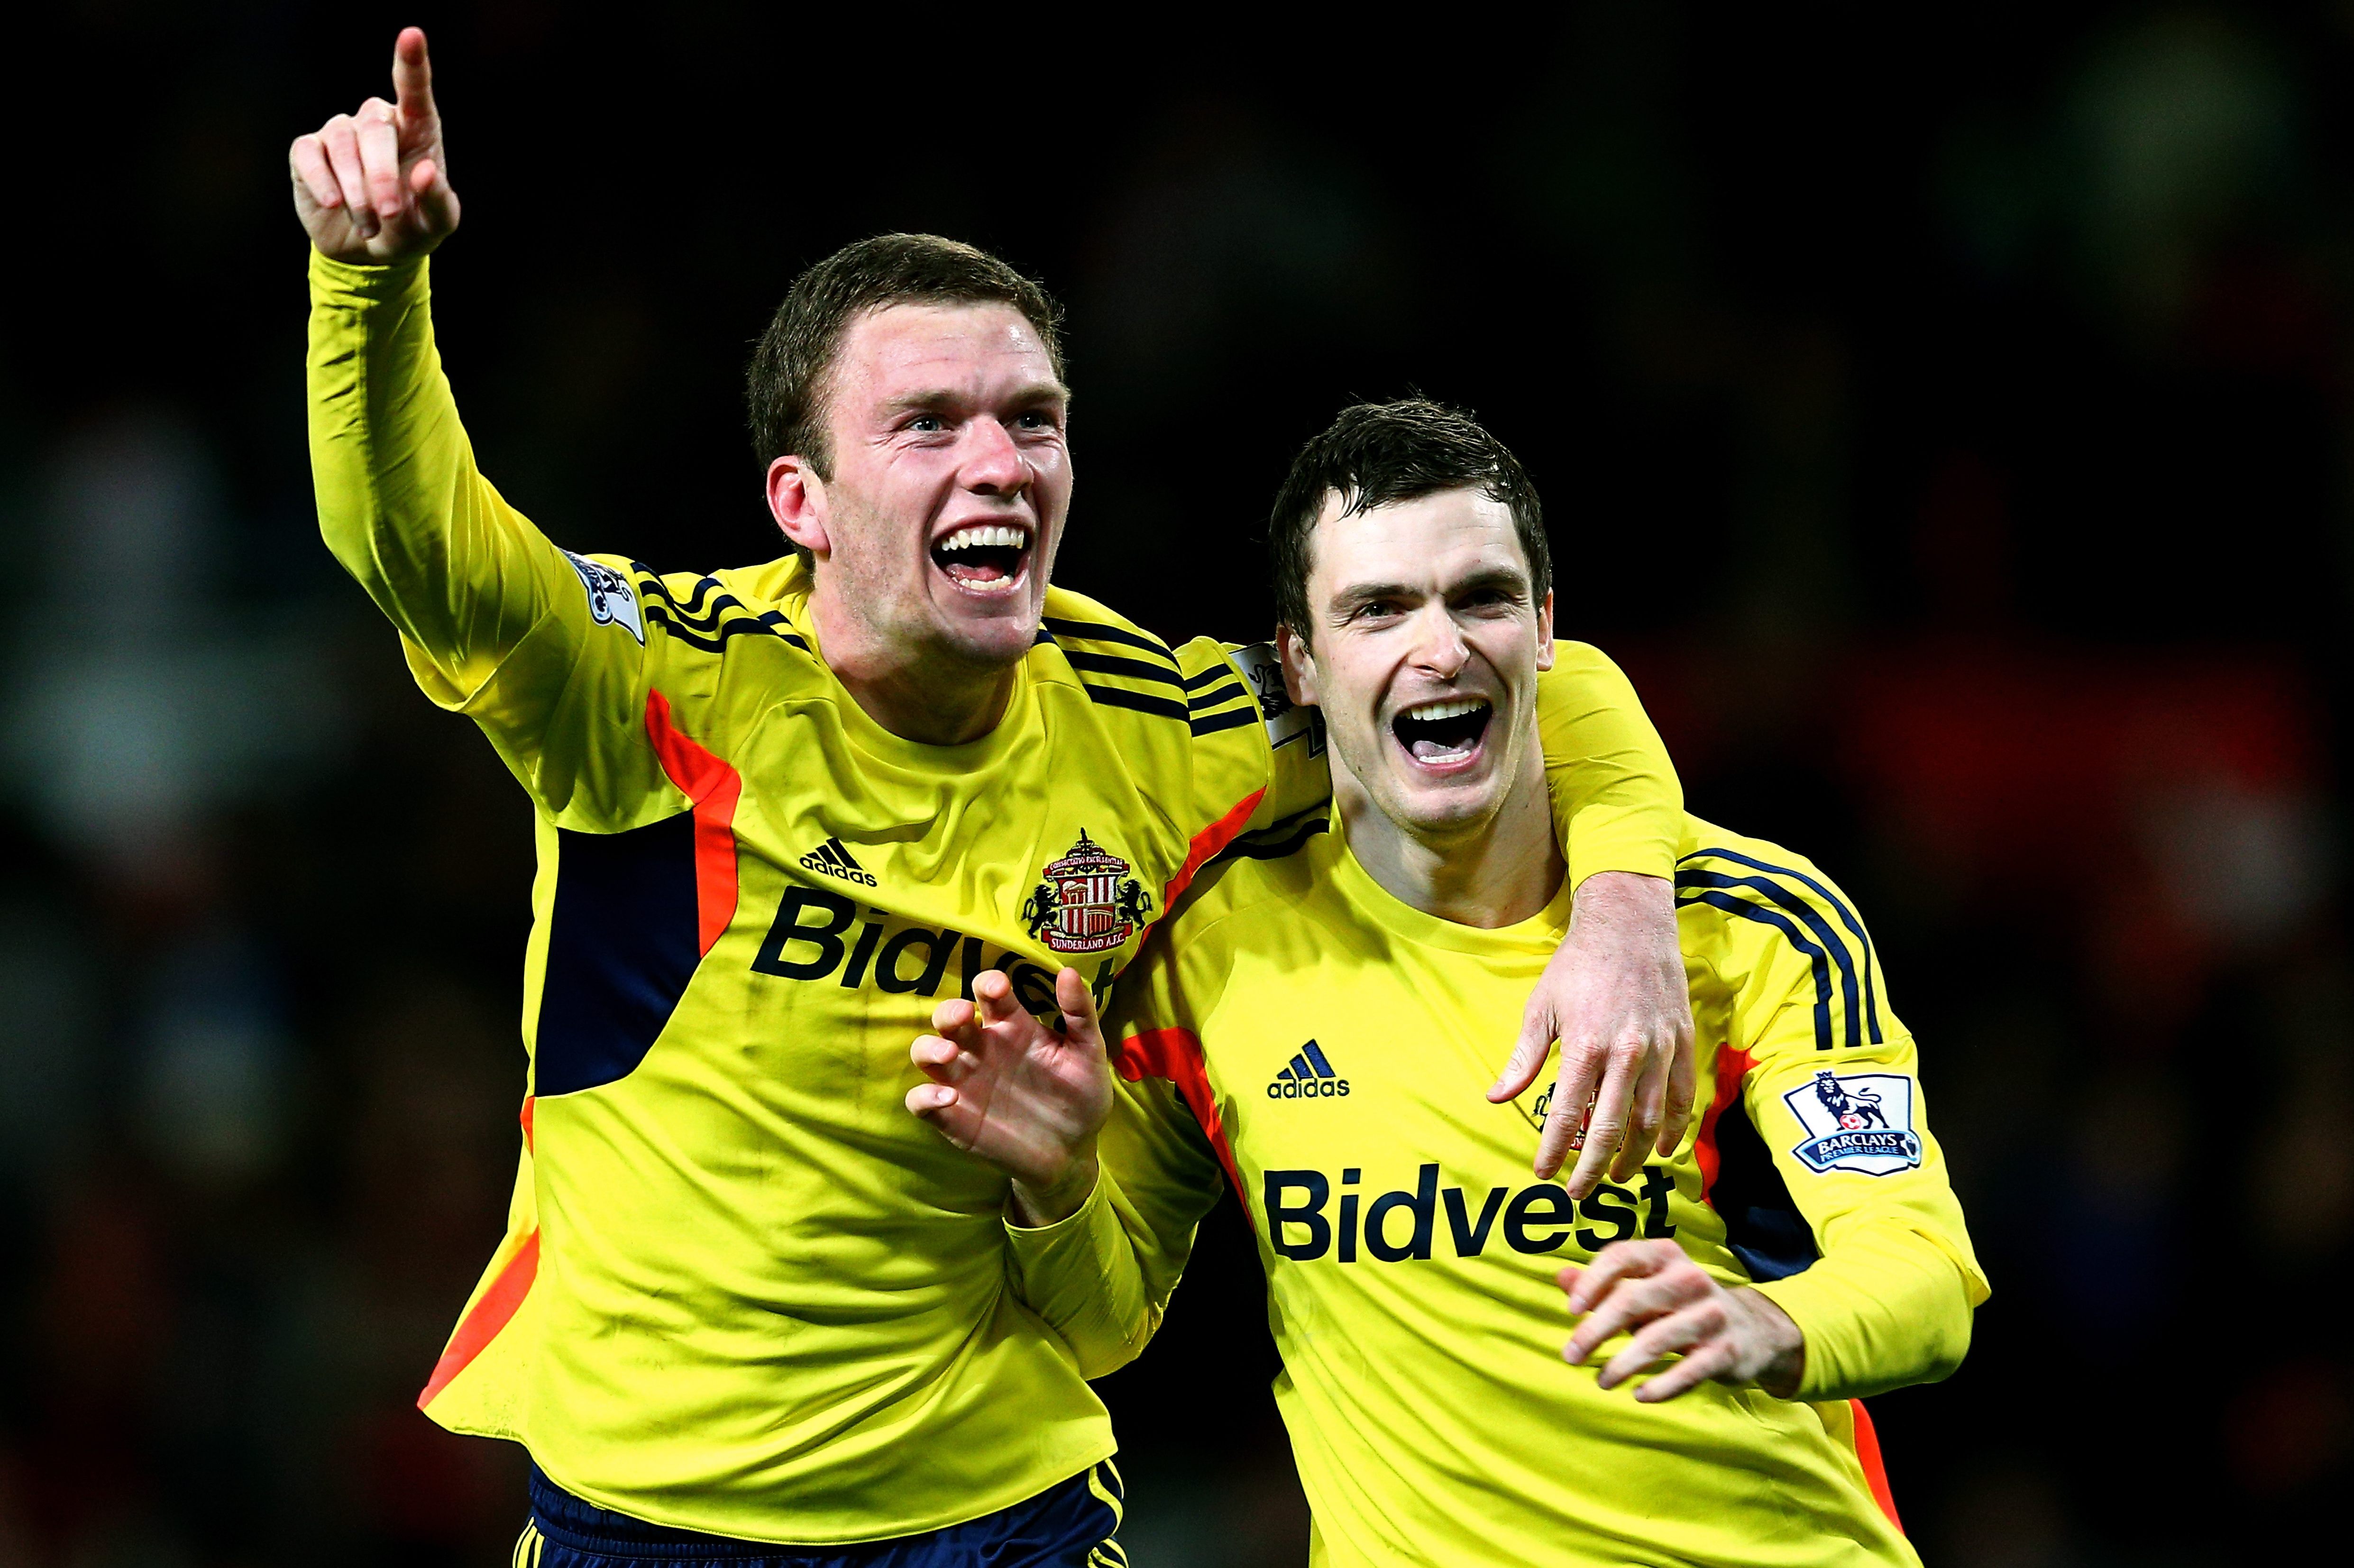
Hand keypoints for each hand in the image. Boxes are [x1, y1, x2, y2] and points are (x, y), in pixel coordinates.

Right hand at [289, 27, 459, 262]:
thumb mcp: (437, 225)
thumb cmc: (411, 227)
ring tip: (369, 224)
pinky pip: (310, 155)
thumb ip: (439, 201)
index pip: (415, 91)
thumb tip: (425, 172)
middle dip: (381, 175)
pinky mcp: (309, 151)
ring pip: (343, 144)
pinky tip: (334, 205)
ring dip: (357, 191)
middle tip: (388, 213)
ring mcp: (340, 133)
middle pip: (375, 128)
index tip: (412, 35)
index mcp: (416, 129)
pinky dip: (323, 182)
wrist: (371, 253)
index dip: (412, 63)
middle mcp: (377, 122)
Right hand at [907, 968, 1111, 1225]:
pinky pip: (920, 1101)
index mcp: (1012, 1026)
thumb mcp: (1089, 1053)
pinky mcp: (952, 1116)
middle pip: (949, 1017)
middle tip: (965, 1016)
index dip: (988, 984)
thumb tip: (1068, 972)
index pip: (989, 993)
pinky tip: (948, 1098)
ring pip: (925, 1052)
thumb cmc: (1080, 1095)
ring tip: (949, 1054)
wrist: (1073, 1151)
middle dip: (949, 1011)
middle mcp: (982, 1048)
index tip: (998, 988)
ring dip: (929, 1048)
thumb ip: (1081, 1014)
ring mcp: (964, 1081)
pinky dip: (924, 1097)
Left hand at [1490, 870, 1695, 1195]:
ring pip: (1649, 1120)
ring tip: (1617, 1177)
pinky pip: (1682, 1097)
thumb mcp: (1541, 1007)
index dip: (1553, 1150)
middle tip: (1578, 1193)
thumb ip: (1523, 1058)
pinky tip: (1661, 1150)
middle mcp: (1626, 1053)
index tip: (1542, 1174)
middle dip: (1592, 1168)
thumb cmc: (1577, 966)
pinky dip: (1673, 1129)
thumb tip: (1497, 1098)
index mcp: (1586, 1046)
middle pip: (1610, 1128)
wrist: (1629, 925)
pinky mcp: (1682, 1042)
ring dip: (1633, 1156)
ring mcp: (1659, 1049)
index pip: (1566, 1114)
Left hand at [1560, 1239, 1803, 1401]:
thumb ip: (1603, 1283)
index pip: (1621, 1256)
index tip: (1571, 1310)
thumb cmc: (1680, 1304)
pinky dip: (1660, 1387)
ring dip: (1621, 1364)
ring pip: (1656, 1340)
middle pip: (1632, 1300)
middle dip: (1595, 1331)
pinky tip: (1638, 1395)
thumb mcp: (1645, 1286)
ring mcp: (1710, 1315)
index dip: (1592, 1281)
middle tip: (1570, 1355)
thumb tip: (1560, 1277)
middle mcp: (1690, 1279)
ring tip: (1601, 1381)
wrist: (1753, 1328)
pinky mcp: (1725, 1351)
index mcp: (1665, 1255)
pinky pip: (1687, 1372)